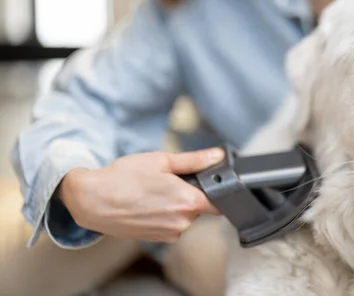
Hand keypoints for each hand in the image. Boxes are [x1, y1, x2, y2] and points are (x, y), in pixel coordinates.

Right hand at [58, 148, 224, 242]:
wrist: (91, 201)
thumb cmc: (123, 178)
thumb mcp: (161, 160)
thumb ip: (194, 160)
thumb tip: (218, 156)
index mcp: (188, 201)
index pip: (220, 201)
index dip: (217, 191)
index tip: (208, 182)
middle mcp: (183, 222)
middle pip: (201, 206)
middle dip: (190, 193)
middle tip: (169, 181)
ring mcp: (170, 233)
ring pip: (185, 216)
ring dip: (177, 205)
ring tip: (154, 192)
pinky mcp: (158, 239)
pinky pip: (172, 225)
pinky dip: (165, 215)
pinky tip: (148, 204)